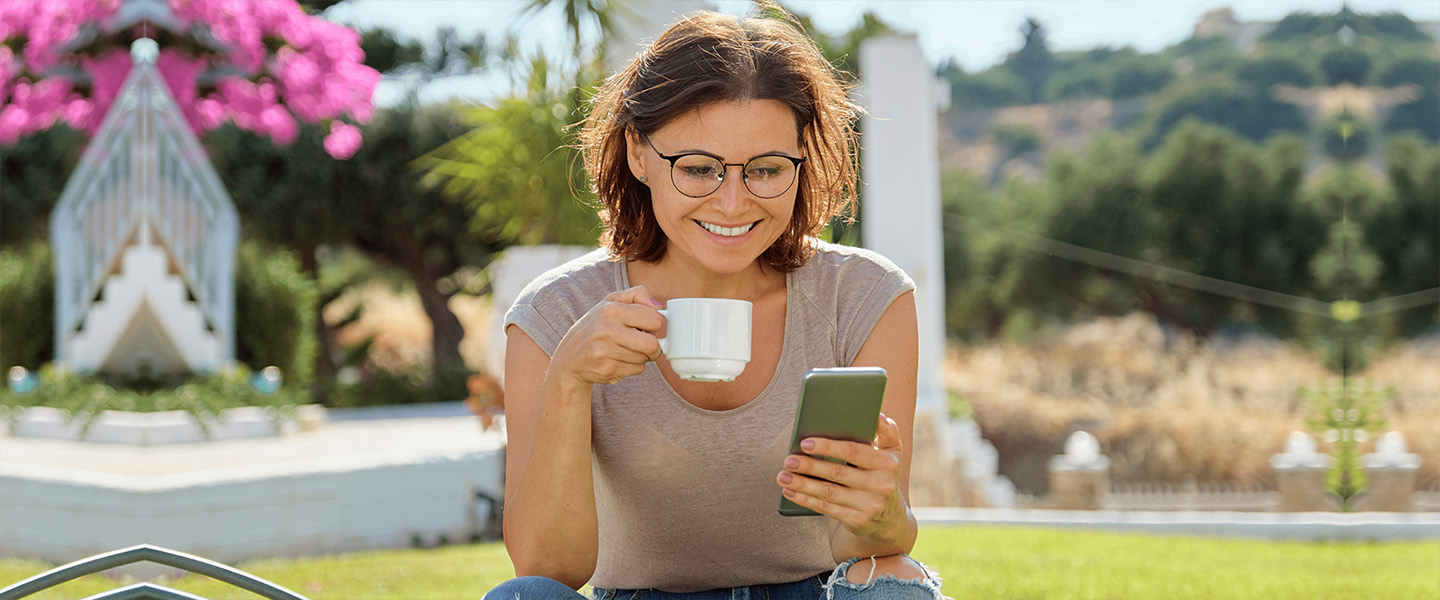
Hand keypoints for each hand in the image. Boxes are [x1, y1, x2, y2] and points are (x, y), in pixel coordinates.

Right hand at [550, 286, 664, 385]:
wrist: (569, 358)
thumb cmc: (595, 327)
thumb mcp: (610, 302)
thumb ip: (636, 295)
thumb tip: (658, 306)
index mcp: (610, 309)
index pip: (654, 319)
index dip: (656, 325)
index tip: (648, 327)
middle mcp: (607, 330)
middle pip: (652, 344)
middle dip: (654, 346)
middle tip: (646, 345)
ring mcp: (606, 351)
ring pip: (645, 358)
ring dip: (641, 357)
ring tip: (625, 350)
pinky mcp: (607, 369)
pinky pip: (637, 370)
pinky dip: (632, 367)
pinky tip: (619, 360)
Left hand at [777, 413, 904, 539]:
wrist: (889, 516)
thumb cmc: (883, 473)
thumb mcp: (893, 451)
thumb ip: (887, 430)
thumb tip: (877, 415)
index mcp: (887, 463)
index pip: (853, 451)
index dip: (828, 447)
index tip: (805, 443)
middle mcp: (881, 485)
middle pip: (838, 473)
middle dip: (809, 466)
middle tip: (788, 460)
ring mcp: (869, 505)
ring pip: (829, 492)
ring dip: (802, 484)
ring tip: (782, 476)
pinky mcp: (857, 520)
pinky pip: (826, 508)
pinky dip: (805, 499)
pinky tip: (790, 491)